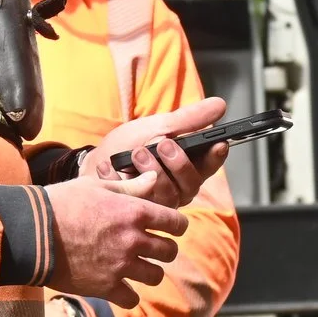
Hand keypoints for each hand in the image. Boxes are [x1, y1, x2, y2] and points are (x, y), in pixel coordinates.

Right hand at [45, 172, 186, 306]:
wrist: (31, 232)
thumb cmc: (62, 203)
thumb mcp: (97, 187)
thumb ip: (131, 187)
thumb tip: (155, 179)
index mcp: (136, 212)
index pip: (176, 223)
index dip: (175, 226)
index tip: (169, 228)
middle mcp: (134, 240)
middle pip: (170, 252)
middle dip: (164, 250)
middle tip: (152, 249)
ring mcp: (121, 266)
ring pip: (155, 276)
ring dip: (149, 272)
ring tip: (137, 268)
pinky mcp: (105, 287)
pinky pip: (131, 299)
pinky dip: (128, 295)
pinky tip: (120, 288)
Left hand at [94, 98, 229, 209]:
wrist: (97, 159)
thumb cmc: (129, 144)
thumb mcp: (158, 125)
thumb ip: (188, 119)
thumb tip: (220, 105)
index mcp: (189, 166)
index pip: (211, 165)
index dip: (216, 156)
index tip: (218, 144)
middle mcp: (180, 187)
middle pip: (192, 183)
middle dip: (179, 162)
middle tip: (163, 144)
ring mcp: (161, 202)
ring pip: (169, 195)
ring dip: (152, 170)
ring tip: (136, 153)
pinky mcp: (140, 210)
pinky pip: (140, 201)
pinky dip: (125, 180)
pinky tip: (114, 168)